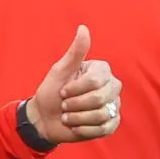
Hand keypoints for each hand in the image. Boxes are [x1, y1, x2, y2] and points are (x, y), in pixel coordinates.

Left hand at [25, 25, 119, 143]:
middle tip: (64, 105)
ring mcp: (114, 106)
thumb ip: (75, 52)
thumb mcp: (60, 70)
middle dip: (75, 105)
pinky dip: (84, 130)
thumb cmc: (51, 92)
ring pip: (101, 115)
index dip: (75, 89)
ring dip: (77, 118)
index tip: (62, 91)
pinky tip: (76, 126)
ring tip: (68, 117)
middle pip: (100, 99)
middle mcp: (112, 87)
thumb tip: (83, 28)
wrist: (45, 118)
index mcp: (101, 71)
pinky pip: (104, 128)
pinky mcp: (111, 124)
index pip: (95, 81)